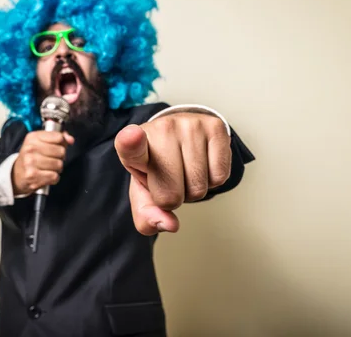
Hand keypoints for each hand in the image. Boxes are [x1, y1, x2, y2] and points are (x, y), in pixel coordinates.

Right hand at [12, 131, 73, 195]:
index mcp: (33, 137)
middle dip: (60, 157)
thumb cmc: (32, 157)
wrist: (16, 174)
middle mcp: (30, 149)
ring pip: (59, 165)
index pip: (59, 137)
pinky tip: (46, 175)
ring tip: (48, 168)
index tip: (56, 146)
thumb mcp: (41, 142)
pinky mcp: (32, 176)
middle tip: (51, 159)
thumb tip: (70, 139)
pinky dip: (53, 178)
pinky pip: (54, 176)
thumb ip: (58, 138)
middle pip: (61, 151)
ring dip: (57, 169)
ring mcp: (30, 163)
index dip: (62, 143)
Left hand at [114, 113, 231, 234]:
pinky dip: (212, 181)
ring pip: (198, 187)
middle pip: (172, 193)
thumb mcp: (144, 192)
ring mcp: (190, 125)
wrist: (179, 135)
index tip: (132, 137)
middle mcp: (161, 129)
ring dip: (194, 190)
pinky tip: (203, 164)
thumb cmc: (158, 166)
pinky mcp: (215, 127)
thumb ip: (147, 215)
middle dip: (174, 197)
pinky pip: (220, 177)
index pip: (131, 146)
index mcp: (133, 146)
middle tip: (171, 178)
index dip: (131, 143)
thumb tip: (170, 224)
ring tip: (186, 170)